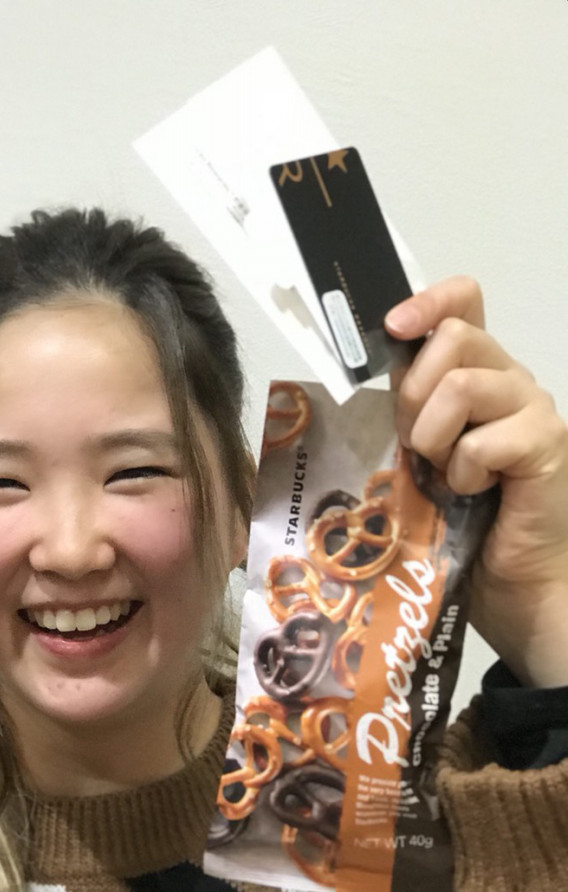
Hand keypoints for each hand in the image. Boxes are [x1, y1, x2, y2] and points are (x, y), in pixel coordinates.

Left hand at [386, 278, 567, 688]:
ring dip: (435, 437)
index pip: (465, 300)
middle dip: (414, 394)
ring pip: (461, 384)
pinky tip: (474, 495)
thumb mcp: (418, 459)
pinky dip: (465, 472)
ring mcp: (532, 409)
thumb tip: (352, 386)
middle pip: (453, 338)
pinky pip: (483, 439)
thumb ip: (404, 414)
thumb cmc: (460, 527)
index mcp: (476, 375)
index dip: (428, 300)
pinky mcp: (545, 444)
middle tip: (418, 446)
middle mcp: (509, 380)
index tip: (391, 327)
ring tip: (444, 476)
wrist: (512, 584)